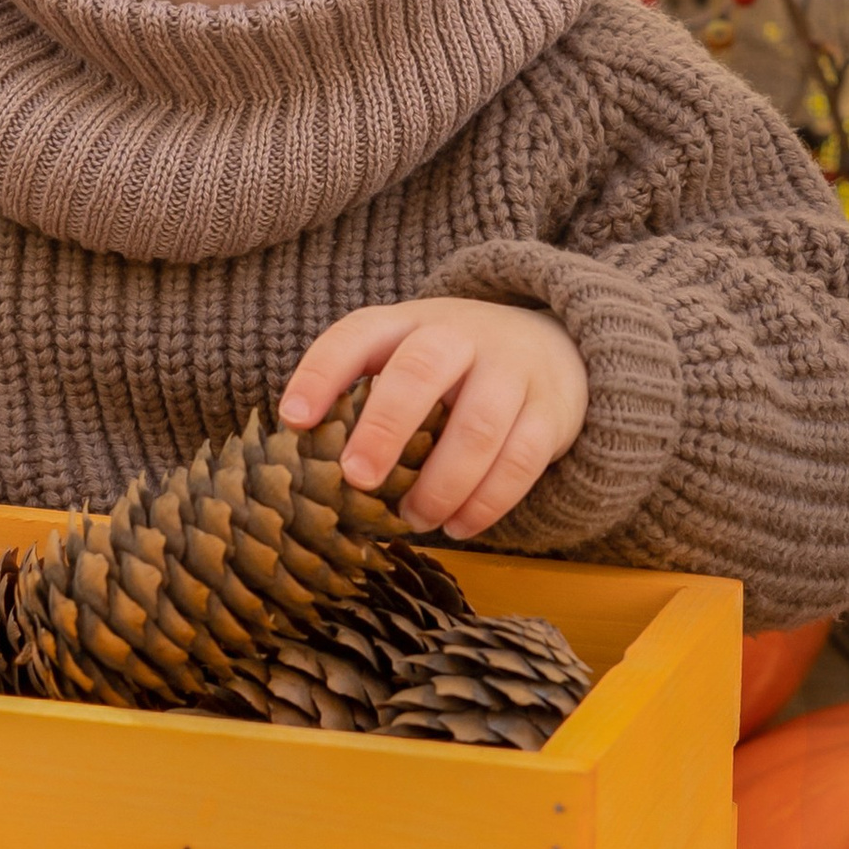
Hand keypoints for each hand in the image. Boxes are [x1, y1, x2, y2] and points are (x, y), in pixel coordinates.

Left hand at [280, 298, 588, 540]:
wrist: (554, 345)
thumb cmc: (453, 367)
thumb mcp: (407, 357)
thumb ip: (363, 394)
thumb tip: (303, 467)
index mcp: (409, 322)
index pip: (357, 336)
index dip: (321, 374)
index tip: (294, 420)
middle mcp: (460, 336)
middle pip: (421, 369)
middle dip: (385, 427)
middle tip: (357, 478)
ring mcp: (511, 370)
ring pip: (477, 426)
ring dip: (440, 483)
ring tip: (412, 518)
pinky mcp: (550, 411)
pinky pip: (520, 460)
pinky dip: (486, 503)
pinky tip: (457, 526)